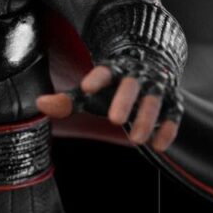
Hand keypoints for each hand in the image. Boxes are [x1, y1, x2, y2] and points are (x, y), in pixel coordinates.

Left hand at [36, 64, 179, 151]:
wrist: (148, 66)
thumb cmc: (111, 86)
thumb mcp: (89, 92)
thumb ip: (67, 100)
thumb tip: (39, 104)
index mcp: (114, 68)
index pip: (105, 69)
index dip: (97, 77)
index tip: (86, 87)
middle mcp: (137, 75)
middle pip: (132, 84)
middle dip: (124, 100)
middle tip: (114, 120)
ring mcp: (156, 86)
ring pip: (154, 99)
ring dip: (146, 118)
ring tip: (135, 140)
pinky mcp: (172, 100)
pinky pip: (173, 113)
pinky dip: (168, 129)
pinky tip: (158, 146)